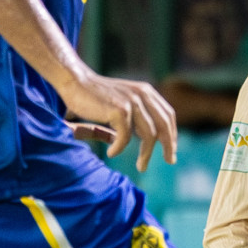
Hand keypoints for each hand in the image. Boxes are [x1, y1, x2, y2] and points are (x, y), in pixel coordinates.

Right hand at [57, 67, 176, 170]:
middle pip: (164, 126)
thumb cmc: (95, 95)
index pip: (167, 115)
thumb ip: (137, 114)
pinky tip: (111, 153)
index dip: (172, 134)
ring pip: (149, 135)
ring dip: (146, 154)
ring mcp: (132, 102)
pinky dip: (119, 149)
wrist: (74, 82)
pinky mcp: (119, 110)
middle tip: (169, 161)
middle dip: (168, 146)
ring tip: (141, 166)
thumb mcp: (123, 101)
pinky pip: (125, 137)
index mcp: (146, 92)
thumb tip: (147, 141)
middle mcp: (142, 95)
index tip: (171, 150)